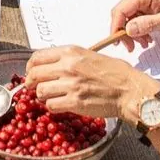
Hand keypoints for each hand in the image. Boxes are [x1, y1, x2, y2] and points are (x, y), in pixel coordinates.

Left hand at [25, 44, 157, 122]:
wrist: (129, 90)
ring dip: (43, 96)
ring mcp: (70, 85)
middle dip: (31, 83)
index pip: (37, 57)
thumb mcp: (89, 55)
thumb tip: (50, 65)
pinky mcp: (75, 102)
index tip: (31, 73)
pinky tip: (60, 105)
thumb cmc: (114, 73)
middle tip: (34, 88)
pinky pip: (51, 106)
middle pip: (34, 75)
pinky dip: (52, 107)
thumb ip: (68, 58)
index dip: (30, 67)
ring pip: (40, 92)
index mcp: (70, 52)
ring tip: (50, 97)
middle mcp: (67, 66)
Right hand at [108, 0, 159, 50]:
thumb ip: (148, 24)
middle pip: (121, 14)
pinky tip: (146, 38)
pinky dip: (137, 30)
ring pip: (125, 18)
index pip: (121, 10)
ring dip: (132, 33)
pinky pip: (132, 19)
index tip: (117, 42)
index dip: (116, 27)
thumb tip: (129, 29)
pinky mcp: (141, 5)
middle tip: (132, 47)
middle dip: (125, 32)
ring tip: (144, 43)